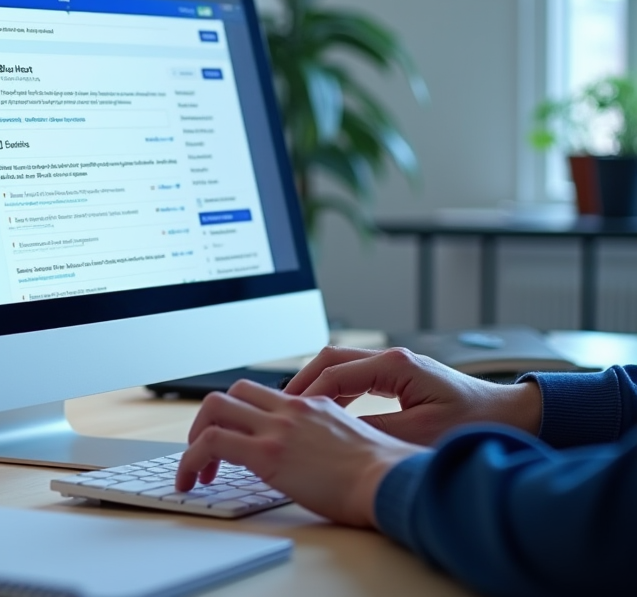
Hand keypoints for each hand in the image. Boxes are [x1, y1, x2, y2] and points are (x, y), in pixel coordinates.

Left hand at [175, 380, 426, 527]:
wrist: (390, 482)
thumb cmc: (383, 474)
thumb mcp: (355, 441)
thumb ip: (329, 438)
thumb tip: (319, 457)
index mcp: (314, 405)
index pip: (264, 395)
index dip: (242, 415)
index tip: (236, 440)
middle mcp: (291, 408)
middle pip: (233, 392)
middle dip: (211, 419)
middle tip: (208, 450)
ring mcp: (277, 427)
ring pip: (214, 407)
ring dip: (195, 436)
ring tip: (194, 470)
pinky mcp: (266, 453)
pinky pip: (210, 444)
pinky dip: (189, 461)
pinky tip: (189, 481)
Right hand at [284, 346, 542, 444]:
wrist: (511, 415)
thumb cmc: (474, 424)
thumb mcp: (420, 434)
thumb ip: (376, 431)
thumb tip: (337, 433)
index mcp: (395, 365)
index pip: (335, 372)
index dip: (308, 394)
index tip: (290, 413)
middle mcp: (392, 358)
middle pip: (331, 358)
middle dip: (303, 381)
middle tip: (283, 405)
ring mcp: (394, 364)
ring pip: (340, 364)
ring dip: (317, 384)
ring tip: (296, 407)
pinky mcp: (399, 375)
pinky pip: (355, 375)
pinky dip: (335, 389)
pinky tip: (325, 409)